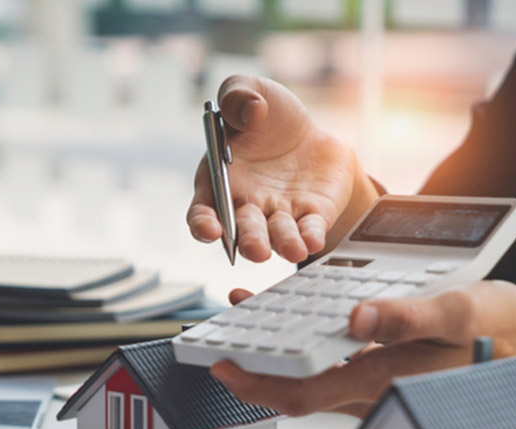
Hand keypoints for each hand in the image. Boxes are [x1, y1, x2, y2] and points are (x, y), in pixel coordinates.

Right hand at [187, 75, 378, 263]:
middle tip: (256, 250)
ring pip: (278, 235)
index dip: (203, 223)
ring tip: (292, 250)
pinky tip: (312, 240)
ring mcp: (281, 215)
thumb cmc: (269, 118)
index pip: (204, 210)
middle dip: (250, 242)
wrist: (311, 134)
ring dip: (283, 244)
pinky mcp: (313, 216)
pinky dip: (310, 236)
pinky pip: (310, 230)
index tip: (209, 229)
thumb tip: (250, 113)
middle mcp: (248, 206)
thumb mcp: (250, 91)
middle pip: (245, 231)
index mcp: (221, 181)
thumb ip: (237, 93)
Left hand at [211, 281, 515, 416]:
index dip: (257, 382)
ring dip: (279, 349)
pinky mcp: (387, 369)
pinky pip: (336, 362)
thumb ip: (406, 320)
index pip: (304, 394)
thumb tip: (354, 322)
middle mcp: (373, 389)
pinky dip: (309, 340)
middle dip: (256, 365)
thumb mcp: (458, 313)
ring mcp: (378, 382)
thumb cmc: (500, 329)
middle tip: (224, 335)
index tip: (222, 361)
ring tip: (252, 312)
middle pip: (298, 388)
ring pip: (314, 375)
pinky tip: (302, 310)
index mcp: (384, 380)